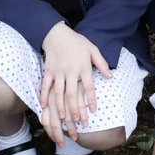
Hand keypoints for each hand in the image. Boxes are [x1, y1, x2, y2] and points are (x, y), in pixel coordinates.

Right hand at [40, 23, 110, 143]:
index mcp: (83, 67)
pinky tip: (44, 106)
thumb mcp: (93, 49)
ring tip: (63, 119)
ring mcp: (58, 71)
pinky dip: (44, 95)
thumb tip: (110, 77)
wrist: (57, 33)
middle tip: (77, 122)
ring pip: (59, 92)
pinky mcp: (48, 71)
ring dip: (60, 106)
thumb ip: (101, 64)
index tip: (92, 111)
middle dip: (75, 109)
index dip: (90, 100)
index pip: (88, 86)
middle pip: (73, 93)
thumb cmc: (77, 42)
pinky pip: (45, 85)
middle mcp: (70, 71)